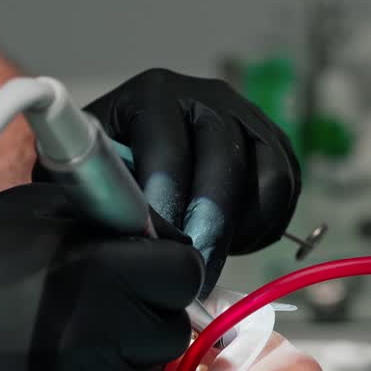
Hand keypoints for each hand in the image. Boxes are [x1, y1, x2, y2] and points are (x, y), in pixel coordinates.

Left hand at [47, 68, 300, 290]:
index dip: (167, 202)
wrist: (142, 157)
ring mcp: (247, 117)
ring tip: (212, 261)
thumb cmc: (108, 176)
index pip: (168, 146)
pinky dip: (265, 224)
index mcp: (152, 96)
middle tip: (196, 274)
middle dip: (210, 225)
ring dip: (241, 227)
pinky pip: (286, 189)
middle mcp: (205, 96)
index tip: (159, 250)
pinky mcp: (276, 145)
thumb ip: (93, 195)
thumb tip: (112, 235)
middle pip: (223, 159)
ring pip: (266, 175)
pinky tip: (233, 243)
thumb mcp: (84, 177)